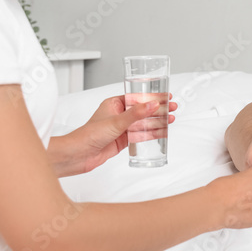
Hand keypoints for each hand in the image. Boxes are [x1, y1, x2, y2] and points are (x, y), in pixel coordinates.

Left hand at [48, 94, 177, 176]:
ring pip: (143, 123)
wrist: (79, 155)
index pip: (138, 97)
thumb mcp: (116, 122)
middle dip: (158, 109)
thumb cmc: (89, 135)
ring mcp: (121, 128)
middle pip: (143, 110)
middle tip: (172, 107)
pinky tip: (162, 132)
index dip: (153, 96)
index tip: (165, 95)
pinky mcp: (123, 140)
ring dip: (157, 121)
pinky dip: (151, 134)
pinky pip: (140, 135)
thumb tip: (152, 104)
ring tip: (171, 119)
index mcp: (114, 104)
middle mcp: (118, 115)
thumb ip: (136, 114)